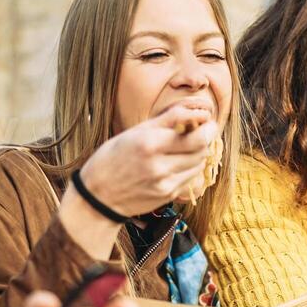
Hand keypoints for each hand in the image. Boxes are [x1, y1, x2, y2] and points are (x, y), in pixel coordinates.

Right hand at [60, 105, 219, 258]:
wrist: (99, 196)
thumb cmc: (112, 158)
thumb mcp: (133, 133)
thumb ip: (164, 122)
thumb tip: (193, 110)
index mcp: (148, 143)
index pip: (193, 131)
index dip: (205, 122)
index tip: (205, 117)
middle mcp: (159, 164)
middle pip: (201, 146)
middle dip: (207, 135)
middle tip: (205, 129)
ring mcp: (165, 182)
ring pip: (199, 162)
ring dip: (200, 151)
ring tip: (190, 145)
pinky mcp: (168, 195)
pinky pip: (190, 177)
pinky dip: (191, 167)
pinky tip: (180, 161)